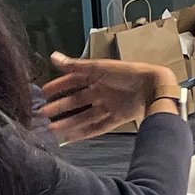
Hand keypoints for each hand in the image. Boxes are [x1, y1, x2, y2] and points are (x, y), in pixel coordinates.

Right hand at [39, 55, 179, 142]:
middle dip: (60, 107)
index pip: (73, 81)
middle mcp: (102, 90)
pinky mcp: (117, 118)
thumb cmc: (127, 72)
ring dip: (68, 122)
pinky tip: (70, 137)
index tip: (43, 93)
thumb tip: (53, 57)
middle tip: (42, 114)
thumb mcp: (99, 67)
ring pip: (84, 116)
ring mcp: (110, 105)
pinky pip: (98, 127)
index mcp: (98, 75)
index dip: (59, 86)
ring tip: (51, 129)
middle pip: (77, 101)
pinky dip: (84, 132)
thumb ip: (75, 66)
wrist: (153, 86)